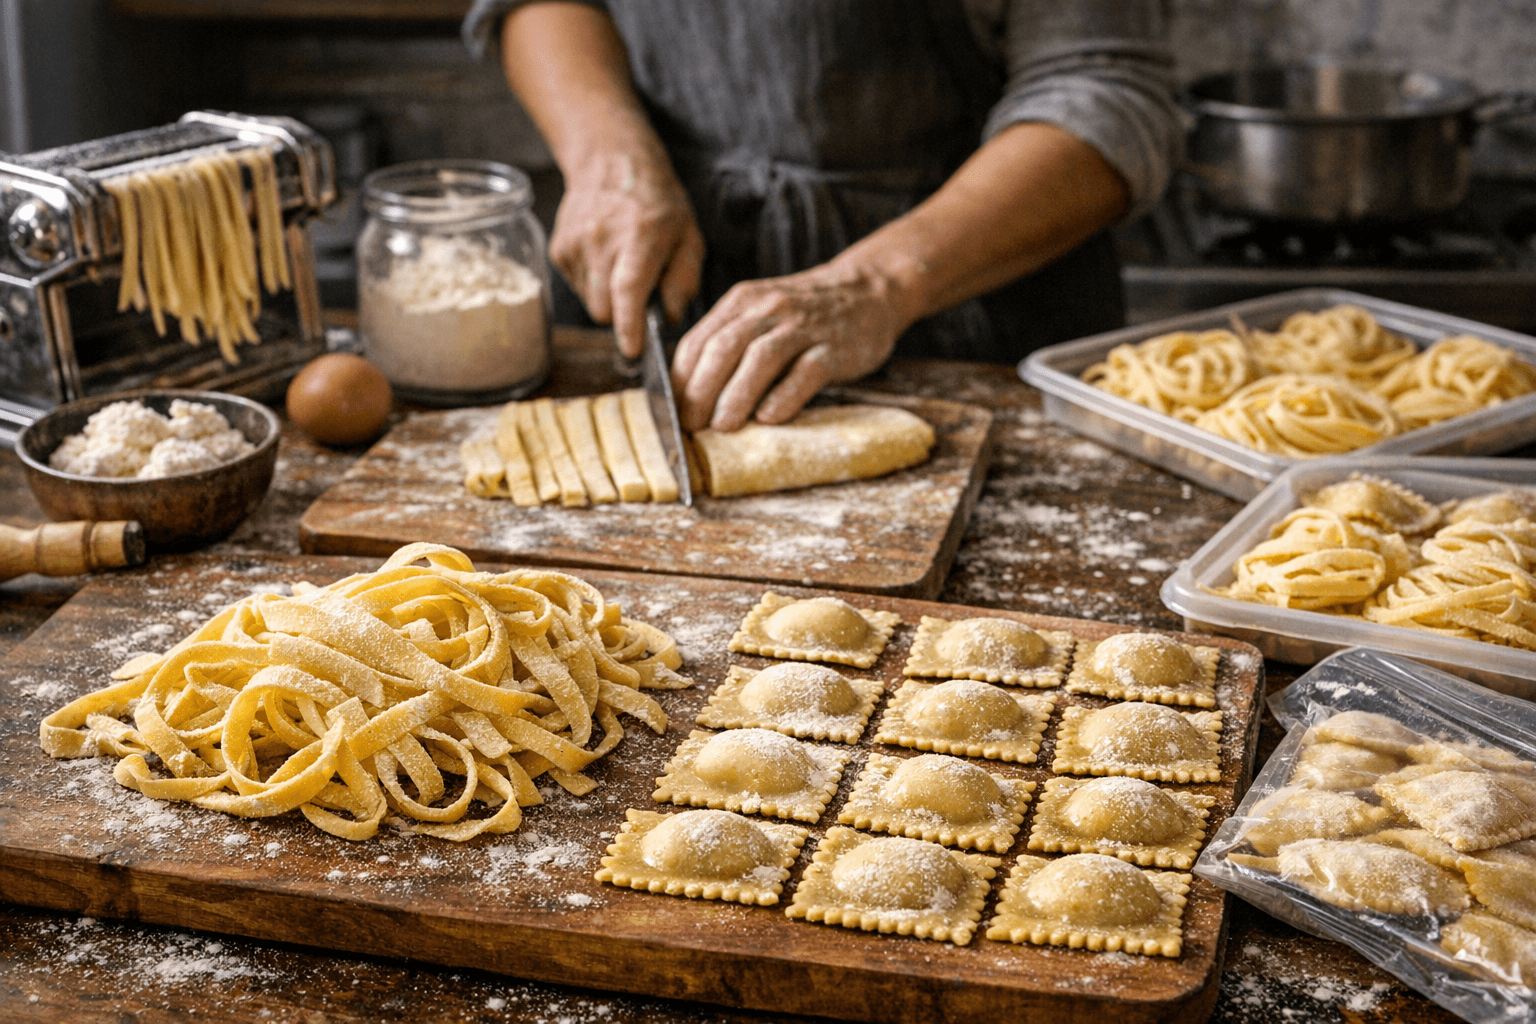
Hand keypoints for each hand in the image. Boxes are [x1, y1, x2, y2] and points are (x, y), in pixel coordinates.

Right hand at [549, 150, 704, 357]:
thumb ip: (684, 282)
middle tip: (639, 292)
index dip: (629, 326)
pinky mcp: (558, 249)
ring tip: (621, 263)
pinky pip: (579, 286)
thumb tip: (666, 319)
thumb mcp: (688, 238)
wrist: (612, 162)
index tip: (632, 352)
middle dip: (621, 315)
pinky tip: (605, 256)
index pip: (627, 290)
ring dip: (607, 296)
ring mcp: (574, 245)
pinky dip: (594, 282)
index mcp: (640, 238)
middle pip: (603, 310)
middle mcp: (601, 241)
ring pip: (590, 301)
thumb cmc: (657, 204)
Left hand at [671, 261, 909, 431]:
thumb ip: (728, 343)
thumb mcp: (760, 314)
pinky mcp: (835, 348)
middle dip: (701, 390)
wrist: (869, 291)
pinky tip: (769, 419)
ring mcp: (803, 327)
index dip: (681, 380)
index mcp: (742, 302)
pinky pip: (806, 372)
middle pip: (723, 348)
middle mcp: (768, 309)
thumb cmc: (805, 313)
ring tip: (722, 426)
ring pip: (760, 358)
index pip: (698, 340)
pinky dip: (785, 396)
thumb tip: (691, 395)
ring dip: (736, 395)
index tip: (673, 412)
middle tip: (691, 425)